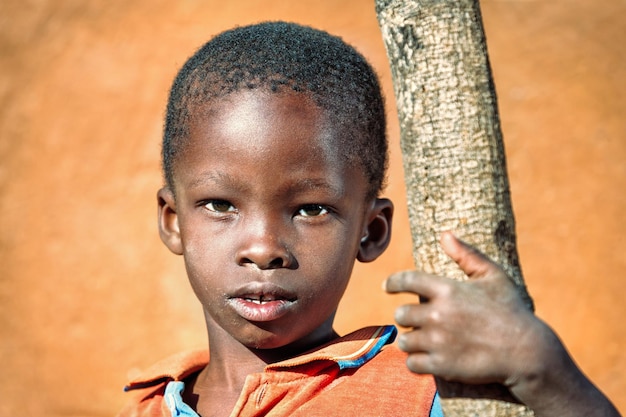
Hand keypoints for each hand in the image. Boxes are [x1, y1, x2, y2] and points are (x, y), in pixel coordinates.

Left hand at [384, 231, 536, 385]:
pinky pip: (412, 363)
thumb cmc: (511, 311)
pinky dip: (417, 361)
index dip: (394, 282)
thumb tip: (445, 234)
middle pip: (401, 314)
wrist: (527, 352)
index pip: (407, 280)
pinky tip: (427, 358)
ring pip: (405, 341)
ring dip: (411, 340)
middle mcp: (438, 314)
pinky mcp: (442, 365)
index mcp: (447, 290)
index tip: (388, 286)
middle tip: (417, 320)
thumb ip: (467, 255)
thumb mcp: (493, 277)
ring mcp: (438, 342)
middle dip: (406, 316)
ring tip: (422, 340)